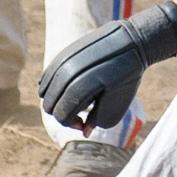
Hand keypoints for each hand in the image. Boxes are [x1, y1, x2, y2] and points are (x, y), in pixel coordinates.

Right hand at [40, 0, 176, 130]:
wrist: (132, 43)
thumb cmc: (127, 78)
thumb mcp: (117, 104)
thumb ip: (97, 119)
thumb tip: (83, 132)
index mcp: (85, 86)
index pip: (61, 114)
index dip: (70, 123)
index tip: (82, 122)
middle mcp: (71, 72)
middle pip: (49, 104)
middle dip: (61, 113)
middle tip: (78, 113)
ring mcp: (65, 60)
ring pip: (44, 90)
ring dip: (55, 99)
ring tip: (72, 100)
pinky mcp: (64, 52)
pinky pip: (47, 75)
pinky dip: (50, 86)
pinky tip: (64, 90)